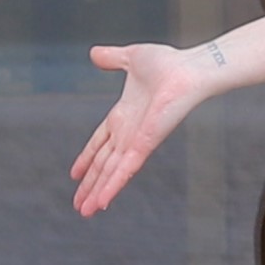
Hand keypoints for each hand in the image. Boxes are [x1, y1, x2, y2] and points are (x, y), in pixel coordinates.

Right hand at [71, 41, 224, 215]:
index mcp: (123, 116)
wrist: (190, 69)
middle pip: (103, 164)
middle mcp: (129, 133)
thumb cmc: (169, 63)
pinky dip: (112, 186)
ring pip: (110, 173)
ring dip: (97, 192)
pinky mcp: (144, 146)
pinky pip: (124, 170)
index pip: (99, 142)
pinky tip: (101, 203)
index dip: (86, 158)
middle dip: (90, 184)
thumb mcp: (131, 58)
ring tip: (84, 212)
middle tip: (78, 204)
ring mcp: (136, 142)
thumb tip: (94, 53)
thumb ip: (112, 58)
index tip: (75, 174)